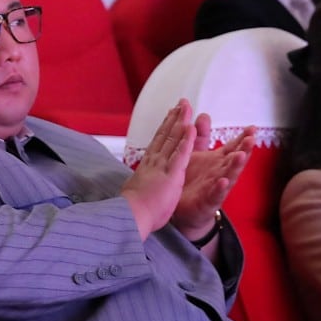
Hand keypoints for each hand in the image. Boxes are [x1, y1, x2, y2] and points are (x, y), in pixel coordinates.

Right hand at [121, 101, 196, 237]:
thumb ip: (141, 183)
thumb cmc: (133, 211)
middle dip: (174, 118)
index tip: (170, 114)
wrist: (130, 217)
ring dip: (180, 122)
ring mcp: (162, 166)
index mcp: (148, 166)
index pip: (158, 143)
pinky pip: (180, 154)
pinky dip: (186, 140)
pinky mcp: (171, 175)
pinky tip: (191, 127)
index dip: (165, 127)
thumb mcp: (137, 191)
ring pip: (172, 140)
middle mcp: (154, 162)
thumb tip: (135, 184)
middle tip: (180, 103)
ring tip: (186, 107)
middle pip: (165, 135)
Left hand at [171, 114, 254, 239]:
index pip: (233, 147)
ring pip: (229, 176)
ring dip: (236, 166)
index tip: (253, 128)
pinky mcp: (208, 202)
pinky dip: (220, 188)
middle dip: (244, 149)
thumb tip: (203, 115)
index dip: (243, 138)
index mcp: (218, 161)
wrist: (182, 210)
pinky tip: (223, 181)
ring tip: (241, 156)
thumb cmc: (192, 180)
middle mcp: (220, 173)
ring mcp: (216, 188)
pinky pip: (215, 195)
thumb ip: (200, 136)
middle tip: (252, 139)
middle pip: (235, 160)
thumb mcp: (195, 154)